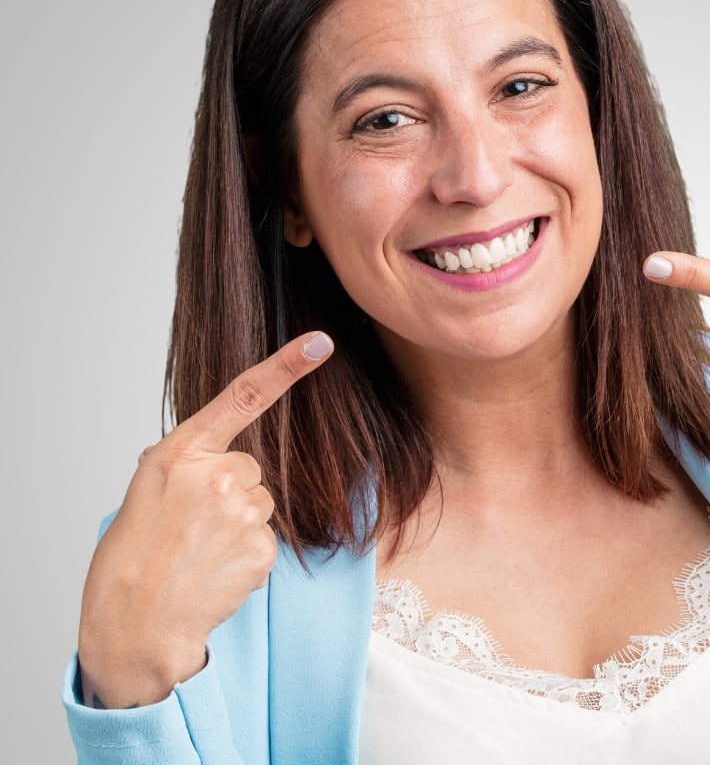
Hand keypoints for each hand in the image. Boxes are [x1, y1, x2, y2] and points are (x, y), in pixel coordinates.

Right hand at [77, 330, 333, 708]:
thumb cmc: (133, 557)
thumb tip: (208, 459)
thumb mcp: (145, 491)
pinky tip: (215, 570)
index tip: (320, 342)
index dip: (286, 366)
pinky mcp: (261, 546)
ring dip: (238, 524)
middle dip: (230, 492)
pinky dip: (247, 554)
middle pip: (251, 468)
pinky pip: (266, 539)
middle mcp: (216, 475)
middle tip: (192, 527)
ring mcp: (241, 511)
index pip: (243, 396)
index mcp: (182, 453)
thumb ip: (184, 465)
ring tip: (200, 551)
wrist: (135, 624)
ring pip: (260, 504)